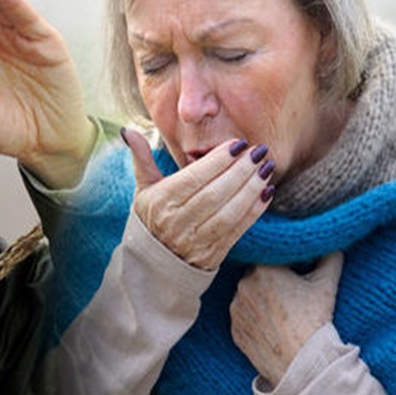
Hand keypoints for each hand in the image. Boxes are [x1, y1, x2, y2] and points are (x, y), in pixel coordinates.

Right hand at [123, 128, 274, 268]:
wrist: (152, 264)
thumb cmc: (151, 217)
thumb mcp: (143, 188)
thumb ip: (141, 158)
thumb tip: (129, 131)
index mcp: (160, 202)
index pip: (193, 178)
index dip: (218, 160)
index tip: (238, 144)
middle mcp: (177, 222)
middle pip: (214, 194)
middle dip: (240, 171)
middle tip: (258, 151)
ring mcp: (195, 240)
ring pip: (228, 212)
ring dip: (250, 189)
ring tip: (265, 168)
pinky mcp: (213, 254)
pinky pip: (237, 230)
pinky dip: (254, 211)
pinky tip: (266, 192)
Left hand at [230, 252, 343, 386]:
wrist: (302, 363)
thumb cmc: (314, 321)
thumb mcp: (326, 286)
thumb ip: (329, 259)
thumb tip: (334, 245)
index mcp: (263, 269)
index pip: (273, 258)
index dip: (287, 264)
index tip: (297, 272)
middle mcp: (243, 285)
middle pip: (259, 275)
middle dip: (272, 280)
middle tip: (291, 293)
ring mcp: (236, 308)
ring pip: (249, 296)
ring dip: (261, 299)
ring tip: (283, 313)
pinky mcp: (234, 328)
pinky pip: (244, 317)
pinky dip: (254, 319)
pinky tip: (272, 326)